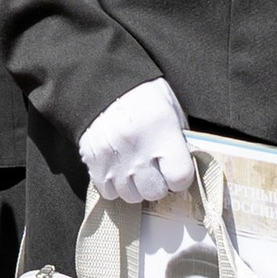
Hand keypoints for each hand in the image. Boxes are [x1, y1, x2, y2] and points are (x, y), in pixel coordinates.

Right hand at [78, 78, 196, 206]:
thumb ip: (179, 141)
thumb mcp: (171, 109)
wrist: (102, 81)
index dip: (180, 178)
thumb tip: (183, 170)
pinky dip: (116, 186)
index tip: (176, 171)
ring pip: (131, 196)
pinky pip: (108, 192)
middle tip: (156, 169)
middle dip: (159, 184)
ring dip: (137, 187)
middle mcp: (136, 148)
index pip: (179, 177)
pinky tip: (120, 170)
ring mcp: (112, 157)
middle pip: (154, 191)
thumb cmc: (143, 95)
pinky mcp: (92, 162)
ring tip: (137, 169)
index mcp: (161, 131)